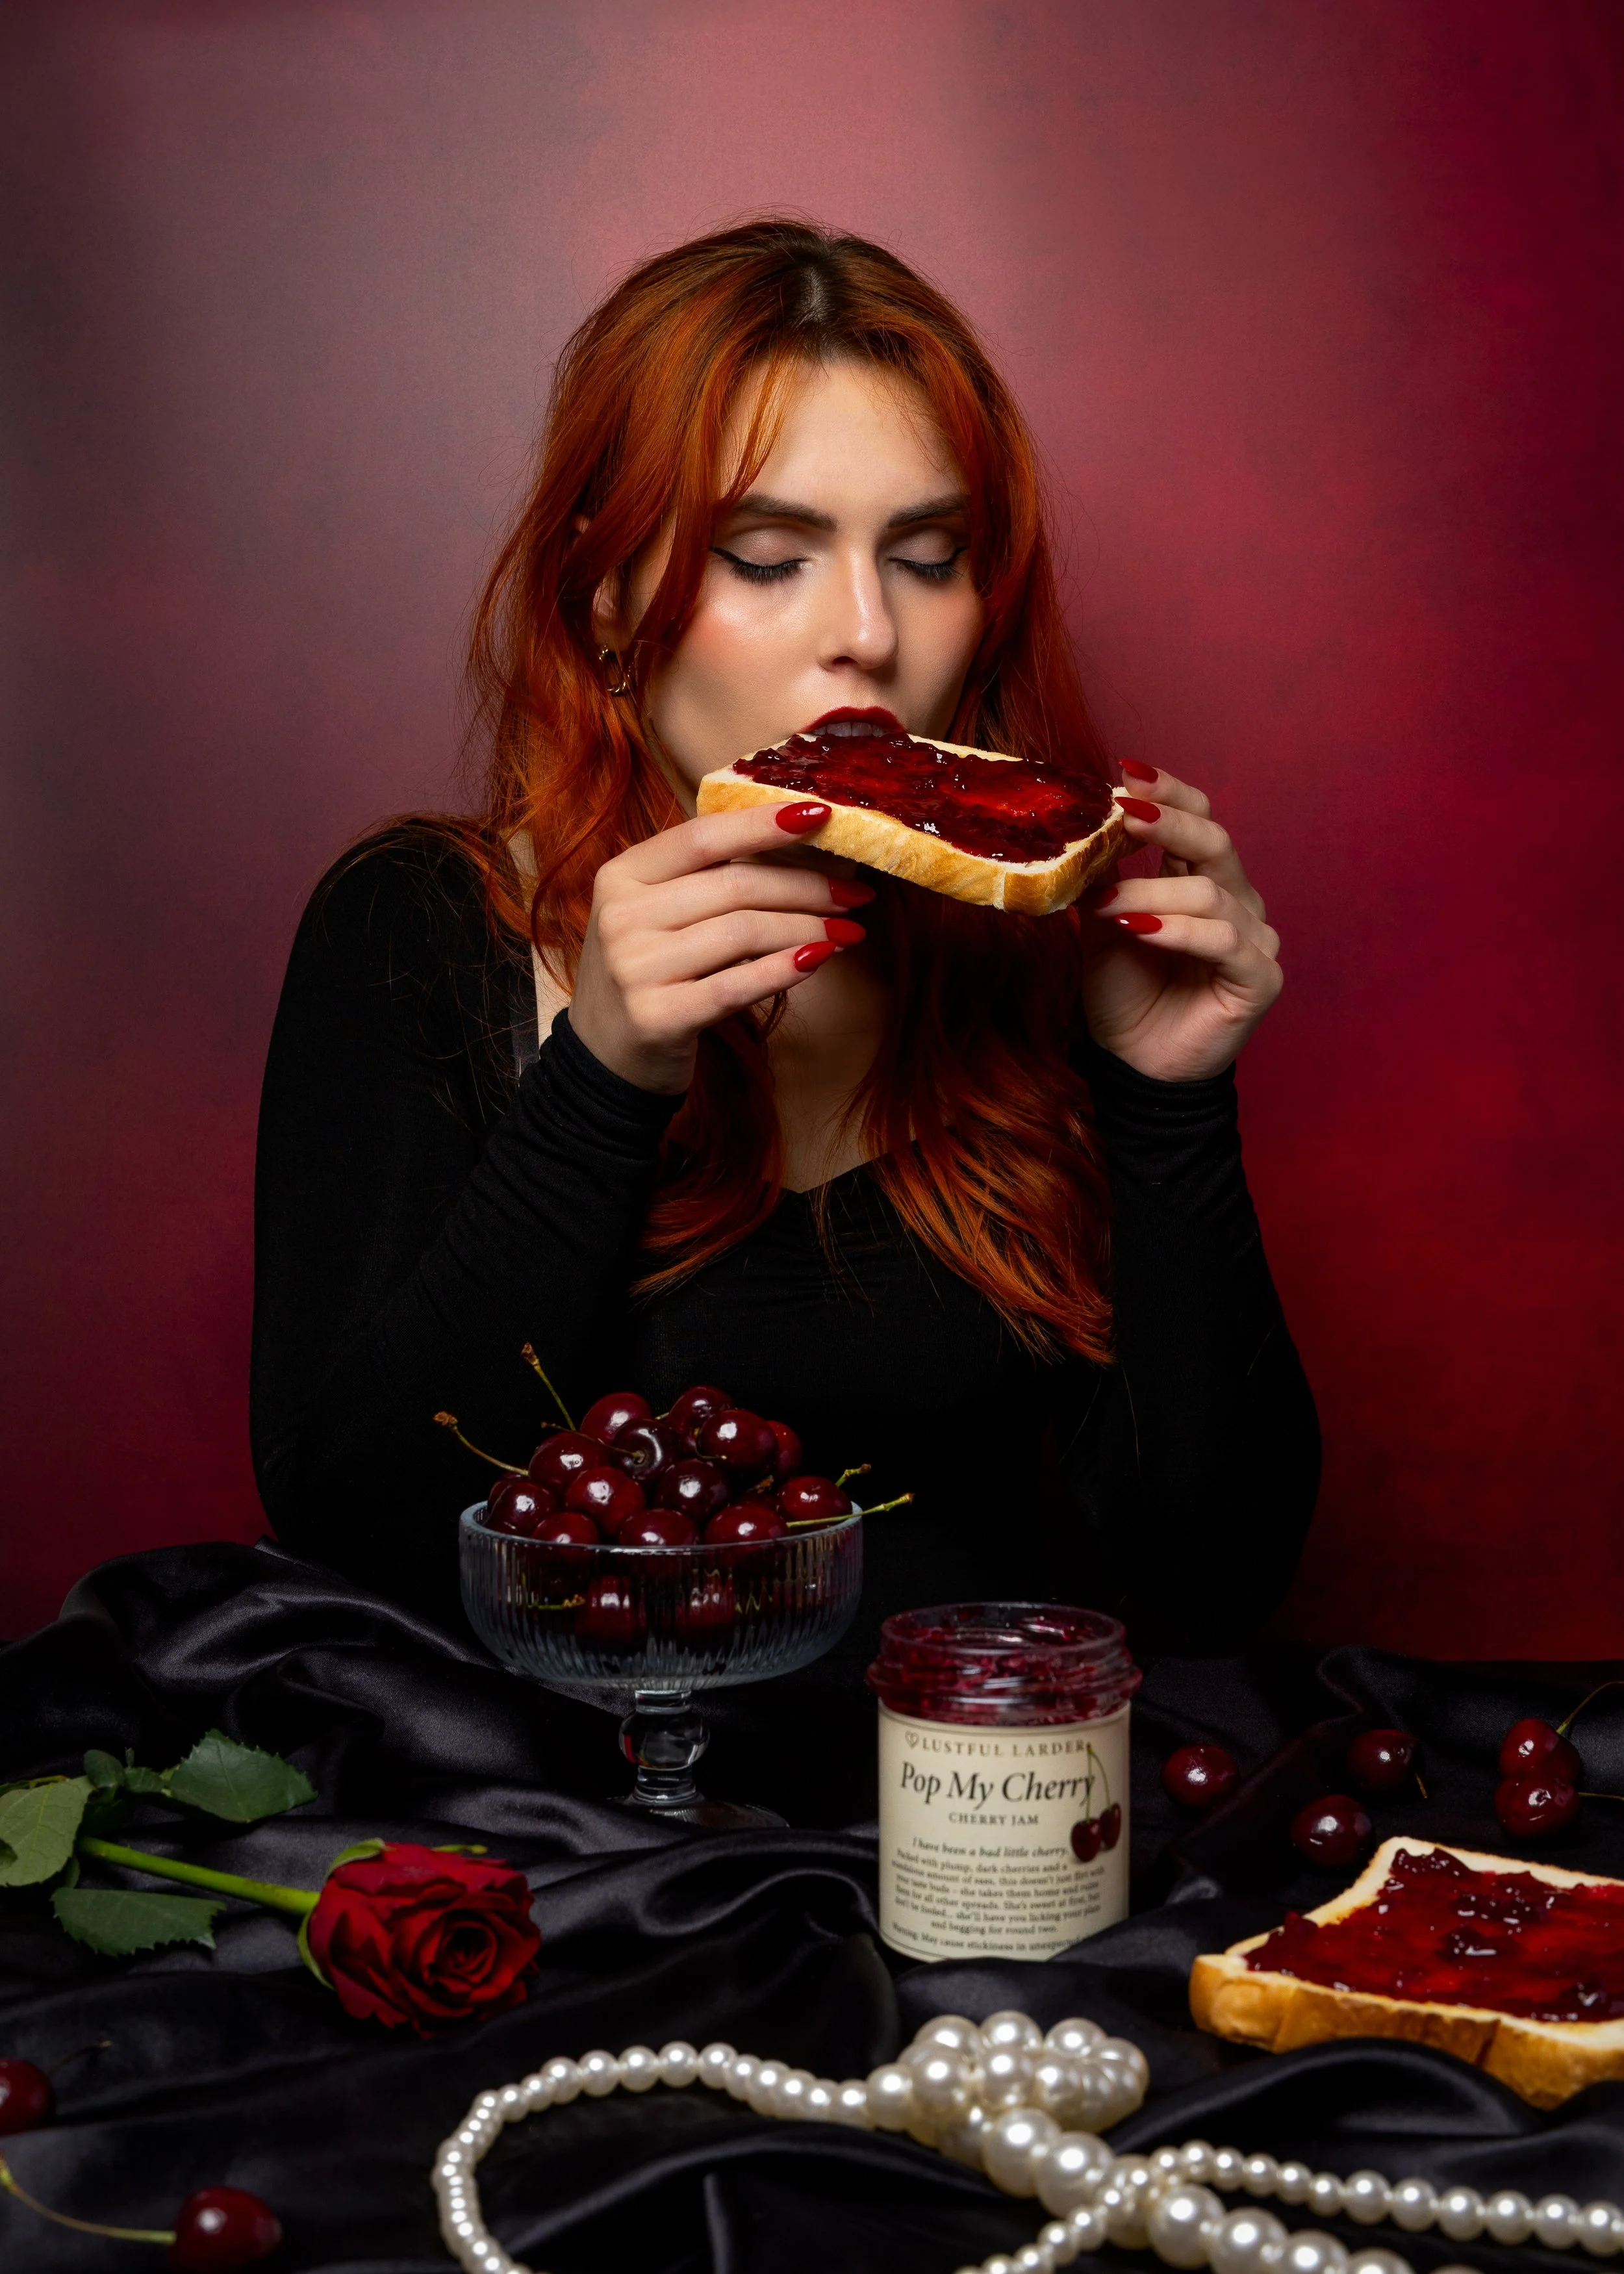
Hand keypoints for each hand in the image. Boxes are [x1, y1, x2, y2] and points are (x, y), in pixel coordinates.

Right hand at [568, 801, 870, 1092]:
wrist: (604, 1057)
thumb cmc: (647, 974)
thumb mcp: (654, 914)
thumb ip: (702, 881)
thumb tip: (797, 847)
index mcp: (621, 876)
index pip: (702, 837)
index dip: (764, 823)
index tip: (821, 814)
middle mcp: (621, 917)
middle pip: (734, 886)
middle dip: (806, 887)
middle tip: (855, 896)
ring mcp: (634, 969)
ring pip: (742, 933)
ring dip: (806, 930)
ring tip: (845, 934)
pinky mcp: (656, 1017)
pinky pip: (735, 986)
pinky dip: (783, 970)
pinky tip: (817, 960)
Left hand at [1080, 765, 1281, 1082]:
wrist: (1134, 1063)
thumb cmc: (1124, 994)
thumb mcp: (1104, 923)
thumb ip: (1105, 878)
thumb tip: (1084, 827)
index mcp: (1201, 880)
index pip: (1199, 818)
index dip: (1170, 794)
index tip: (1127, 774)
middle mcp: (1235, 901)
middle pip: (1214, 842)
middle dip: (1167, 822)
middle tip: (1123, 813)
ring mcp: (1253, 939)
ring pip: (1210, 893)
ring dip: (1151, 894)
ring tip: (1106, 907)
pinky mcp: (1260, 978)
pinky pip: (1224, 941)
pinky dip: (1179, 932)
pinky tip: (1142, 932)